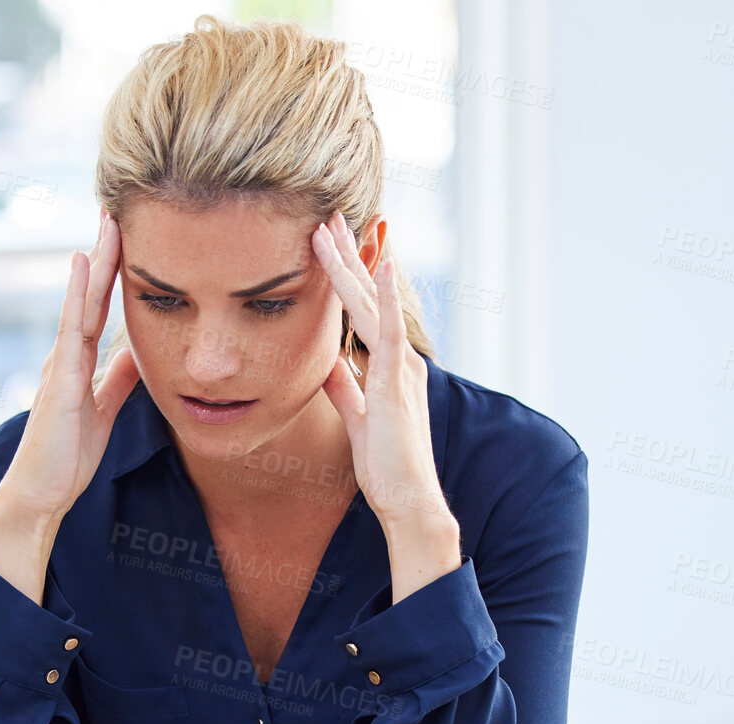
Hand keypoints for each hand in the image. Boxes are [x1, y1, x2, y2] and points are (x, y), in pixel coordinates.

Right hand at [0, 212, 140, 602]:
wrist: (39, 496)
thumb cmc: (66, 459)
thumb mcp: (103, 411)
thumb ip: (117, 380)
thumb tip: (138, 351)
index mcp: (79, 362)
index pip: (101, 307)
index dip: (114, 272)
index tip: (128, 236)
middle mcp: (66, 356)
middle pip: (89, 294)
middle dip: (104, 253)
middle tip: (116, 209)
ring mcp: (60, 365)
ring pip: (80, 303)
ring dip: (93, 263)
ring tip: (104, 223)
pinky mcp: (59, 382)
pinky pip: (70, 330)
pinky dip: (75, 295)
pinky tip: (81, 267)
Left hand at [312, 214, 460, 599]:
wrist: (407, 499)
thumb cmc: (386, 465)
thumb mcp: (357, 416)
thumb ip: (345, 386)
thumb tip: (329, 363)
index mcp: (387, 365)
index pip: (361, 310)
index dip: (346, 275)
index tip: (327, 242)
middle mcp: (397, 358)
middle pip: (365, 295)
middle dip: (346, 255)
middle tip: (326, 215)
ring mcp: (398, 366)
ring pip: (371, 302)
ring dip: (353, 262)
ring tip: (334, 225)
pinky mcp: (395, 381)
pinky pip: (388, 331)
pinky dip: (384, 296)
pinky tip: (380, 265)